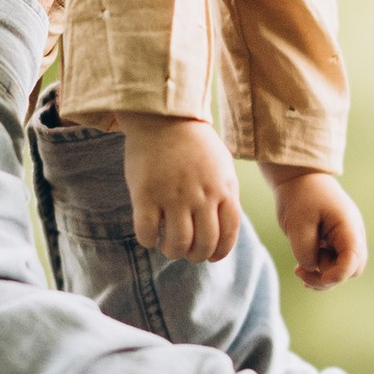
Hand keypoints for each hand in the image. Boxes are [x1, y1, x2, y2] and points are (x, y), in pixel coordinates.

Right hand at [123, 112, 241, 262]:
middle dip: (196, 256)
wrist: (164, 117)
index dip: (220, 251)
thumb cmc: (194, 144)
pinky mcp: (145, 194)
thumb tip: (224, 228)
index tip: (211, 256)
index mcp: (223, 189)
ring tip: (169, 246)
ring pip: (178, 244)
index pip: (228, 233)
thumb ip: (226, 195)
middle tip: (187, 252)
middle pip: (204, 244)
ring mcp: (173, 196)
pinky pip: (148, 231)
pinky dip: (149, 241)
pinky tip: (150, 236)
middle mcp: (201, 196)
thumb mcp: (222, 166)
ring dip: (174, 252)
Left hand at [266, 167, 366, 287]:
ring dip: (322, 276)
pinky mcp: (334, 243)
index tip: (316, 277)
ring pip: (343, 269)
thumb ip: (305, 251)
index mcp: (348, 226)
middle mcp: (352, 234)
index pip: (353, 260)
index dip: (337, 275)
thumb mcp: (297, 224)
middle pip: (353, 269)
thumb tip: (312, 269)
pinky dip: (319, 271)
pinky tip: (302, 270)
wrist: (298, 178)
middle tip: (301, 273)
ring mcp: (345, 239)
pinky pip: (333, 264)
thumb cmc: (300, 196)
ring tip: (299, 271)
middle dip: (330, 278)